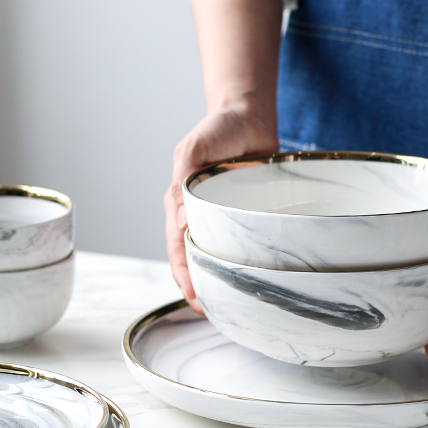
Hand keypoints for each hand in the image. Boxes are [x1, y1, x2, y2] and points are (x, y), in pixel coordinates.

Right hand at [164, 104, 277, 309]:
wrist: (248, 115)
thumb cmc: (217, 128)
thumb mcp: (193, 148)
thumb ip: (184, 177)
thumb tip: (180, 215)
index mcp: (179, 202)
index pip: (176, 247)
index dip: (182, 275)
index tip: (194, 298)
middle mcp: (197, 214)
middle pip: (192, 258)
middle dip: (198, 286)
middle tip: (211, 312)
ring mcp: (220, 215)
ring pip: (214, 254)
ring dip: (217, 278)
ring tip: (228, 305)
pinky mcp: (243, 213)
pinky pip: (239, 242)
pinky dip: (239, 261)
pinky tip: (250, 278)